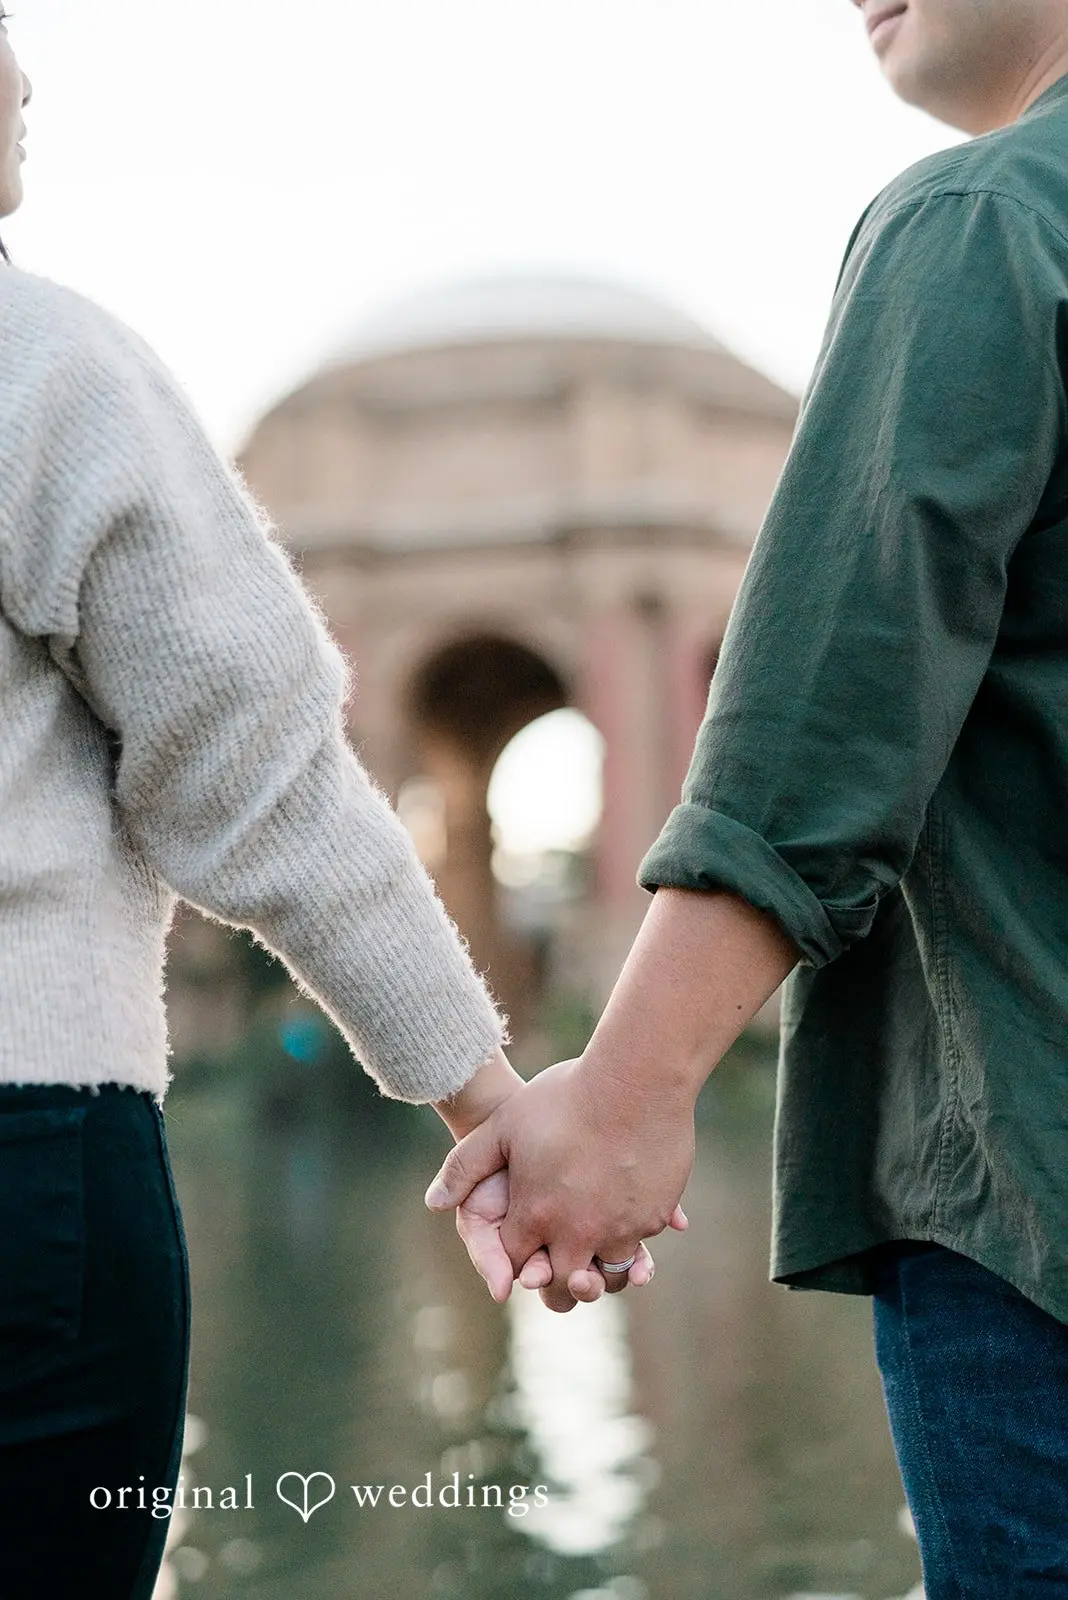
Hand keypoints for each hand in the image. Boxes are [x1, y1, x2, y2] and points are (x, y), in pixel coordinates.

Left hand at [425, 1056, 693, 1312]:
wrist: (635, 1079)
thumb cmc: (565, 1097)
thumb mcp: (504, 1125)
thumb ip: (464, 1166)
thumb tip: (434, 1203)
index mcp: (535, 1216)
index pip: (518, 1264)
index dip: (517, 1260)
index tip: (523, 1247)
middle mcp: (578, 1233)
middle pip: (565, 1289)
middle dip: (558, 1285)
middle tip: (559, 1271)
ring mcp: (621, 1228)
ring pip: (610, 1275)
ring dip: (601, 1267)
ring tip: (594, 1243)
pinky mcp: (656, 1216)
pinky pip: (641, 1242)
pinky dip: (633, 1234)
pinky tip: (626, 1209)